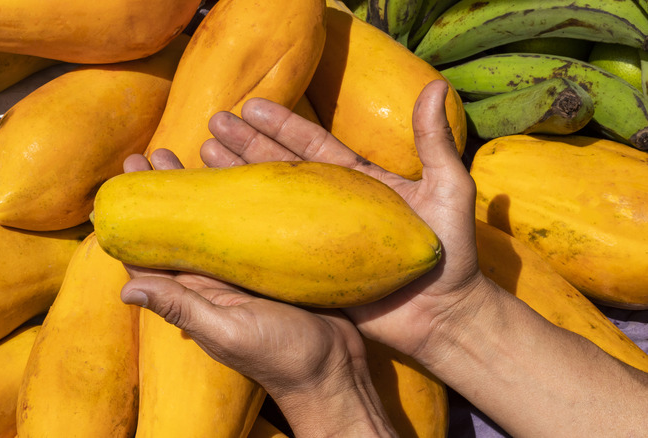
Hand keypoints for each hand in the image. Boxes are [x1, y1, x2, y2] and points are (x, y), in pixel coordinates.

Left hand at [120, 153, 395, 436]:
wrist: (335, 368)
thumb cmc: (281, 356)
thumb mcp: (228, 330)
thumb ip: (182, 308)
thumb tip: (124, 291)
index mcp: (195, 293)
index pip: (151, 255)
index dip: (131, 222)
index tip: (117, 186)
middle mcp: (213, 278)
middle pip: (178, 229)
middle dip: (161, 193)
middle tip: (145, 154)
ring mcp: (243, 269)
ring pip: (212, 221)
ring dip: (196, 189)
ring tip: (183, 150)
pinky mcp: (272, 262)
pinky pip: (248, 223)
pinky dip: (238, 198)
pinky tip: (236, 171)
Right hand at [200, 80, 486, 365]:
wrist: (444, 314)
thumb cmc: (452, 253)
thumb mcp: (448, 190)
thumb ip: (435, 142)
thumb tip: (438, 86)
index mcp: (358, 182)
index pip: (313, 147)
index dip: (283, 126)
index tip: (252, 107)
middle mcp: (332, 205)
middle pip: (281, 168)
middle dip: (247, 144)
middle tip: (213, 124)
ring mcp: (317, 238)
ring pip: (271, 201)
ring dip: (238, 177)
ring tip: (203, 155)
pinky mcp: (308, 270)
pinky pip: (271, 245)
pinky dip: (245, 227)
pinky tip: (220, 212)